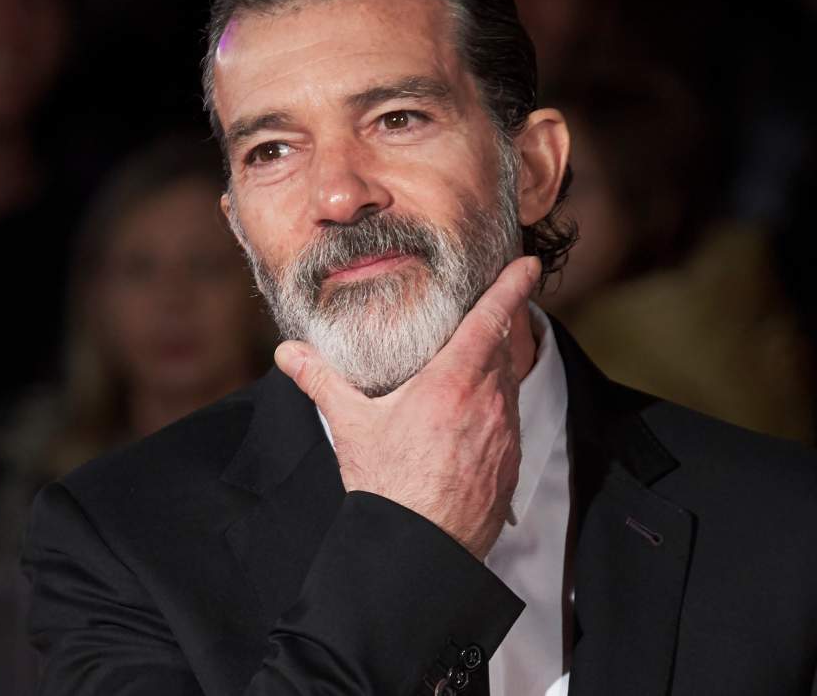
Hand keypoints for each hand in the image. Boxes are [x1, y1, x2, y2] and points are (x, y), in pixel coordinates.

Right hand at [274, 256, 540, 559]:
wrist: (420, 551)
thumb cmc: (388, 486)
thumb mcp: (351, 426)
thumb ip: (322, 380)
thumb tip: (288, 352)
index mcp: (453, 381)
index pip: (491, 319)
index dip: (512, 286)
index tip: (528, 264)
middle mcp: (488, 402)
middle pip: (501, 350)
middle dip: (495, 329)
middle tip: (485, 313)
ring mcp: (504, 434)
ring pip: (506, 386)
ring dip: (491, 373)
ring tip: (467, 372)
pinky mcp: (510, 463)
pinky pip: (507, 422)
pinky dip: (493, 411)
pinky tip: (469, 422)